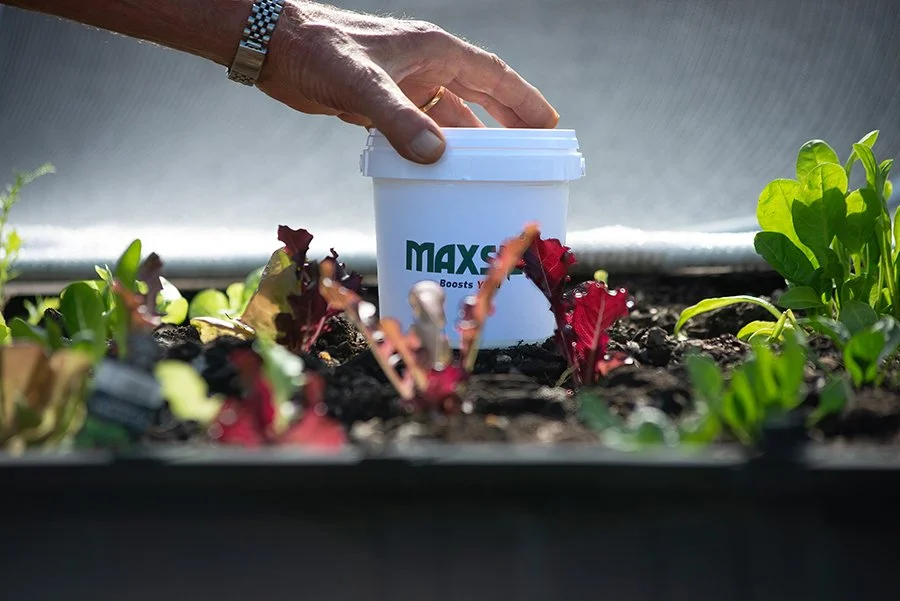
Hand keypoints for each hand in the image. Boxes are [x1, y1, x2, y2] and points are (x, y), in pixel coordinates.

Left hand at [259, 1, 559, 163]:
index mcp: (434, 50)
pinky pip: (418, 129)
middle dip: (506, 125)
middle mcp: (424, 66)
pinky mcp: (378, 102)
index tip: (551, 125)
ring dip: (467, 143)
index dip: (524, 100)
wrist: (270, 45)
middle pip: (479, 97)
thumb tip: (437, 157)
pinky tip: (437, 172)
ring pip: (447, 117)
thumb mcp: (361, 83)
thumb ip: (398, 119)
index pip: (493, 76)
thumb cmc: (317, 50)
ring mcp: (402, 84)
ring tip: (490, 173)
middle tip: (533, 154)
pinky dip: (431, 150)